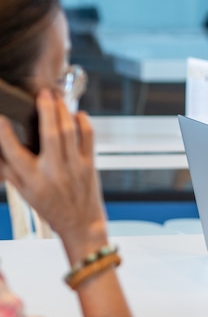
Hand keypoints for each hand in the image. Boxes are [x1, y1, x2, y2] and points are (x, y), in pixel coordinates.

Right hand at [0, 90, 106, 260]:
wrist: (81, 224)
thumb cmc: (50, 206)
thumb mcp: (24, 192)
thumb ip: (10, 169)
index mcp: (33, 179)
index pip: (13, 150)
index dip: (4, 130)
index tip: (1, 116)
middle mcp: (54, 171)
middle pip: (49, 133)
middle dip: (45, 109)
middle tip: (41, 93)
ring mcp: (75, 167)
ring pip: (70, 131)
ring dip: (63, 110)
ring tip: (56, 97)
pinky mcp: (90, 165)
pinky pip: (89, 137)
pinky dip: (84, 122)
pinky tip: (77, 114)